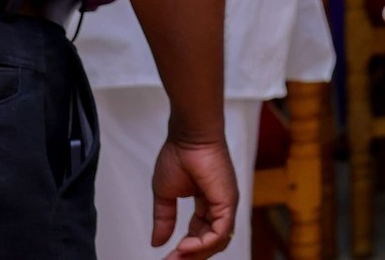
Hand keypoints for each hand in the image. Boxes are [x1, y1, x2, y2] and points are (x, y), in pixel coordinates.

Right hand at [151, 130, 235, 258]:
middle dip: (190, 256)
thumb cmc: (180, 155)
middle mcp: (220, 205)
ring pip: (218, 241)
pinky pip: (220, 231)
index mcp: (208, 204)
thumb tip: (157, 242)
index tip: (167, 258)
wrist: (188, 136)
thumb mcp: (166, 195)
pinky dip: (203, 244)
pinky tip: (184, 247)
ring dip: (195, 253)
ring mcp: (226, 204)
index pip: (200, 235)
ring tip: (176, 256)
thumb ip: (164, 219)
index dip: (185, 249)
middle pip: (211, 242)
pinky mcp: (228, 201)